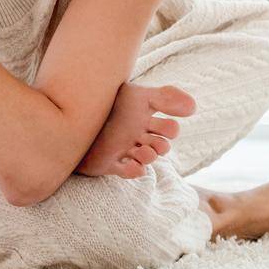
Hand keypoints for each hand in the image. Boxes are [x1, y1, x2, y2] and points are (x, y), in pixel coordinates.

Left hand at [76, 82, 197, 178]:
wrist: (74, 112)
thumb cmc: (109, 102)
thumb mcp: (140, 96)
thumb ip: (166, 97)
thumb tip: (194, 107)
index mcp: (144, 116)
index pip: (168, 128)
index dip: (171, 129)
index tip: (166, 125)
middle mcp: (135, 133)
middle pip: (161, 145)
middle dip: (161, 145)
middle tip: (151, 141)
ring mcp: (123, 147)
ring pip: (146, 158)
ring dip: (149, 157)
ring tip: (140, 150)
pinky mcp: (109, 162)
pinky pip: (128, 171)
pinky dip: (134, 171)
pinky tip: (132, 165)